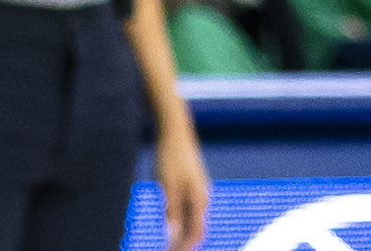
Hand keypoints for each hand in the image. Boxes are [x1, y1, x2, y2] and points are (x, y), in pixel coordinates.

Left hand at [154, 111, 209, 250]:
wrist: (176, 130)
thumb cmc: (170, 156)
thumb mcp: (167, 185)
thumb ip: (171, 211)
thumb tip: (172, 236)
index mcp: (199, 199)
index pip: (195, 234)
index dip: (184, 248)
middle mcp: (202, 197)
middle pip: (197, 229)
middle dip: (184, 244)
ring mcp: (199, 190)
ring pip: (194, 221)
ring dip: (183, 235)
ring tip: (168, 244)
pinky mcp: (193, 185)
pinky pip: (190, 211)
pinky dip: (182, 222)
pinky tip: (171, 224)